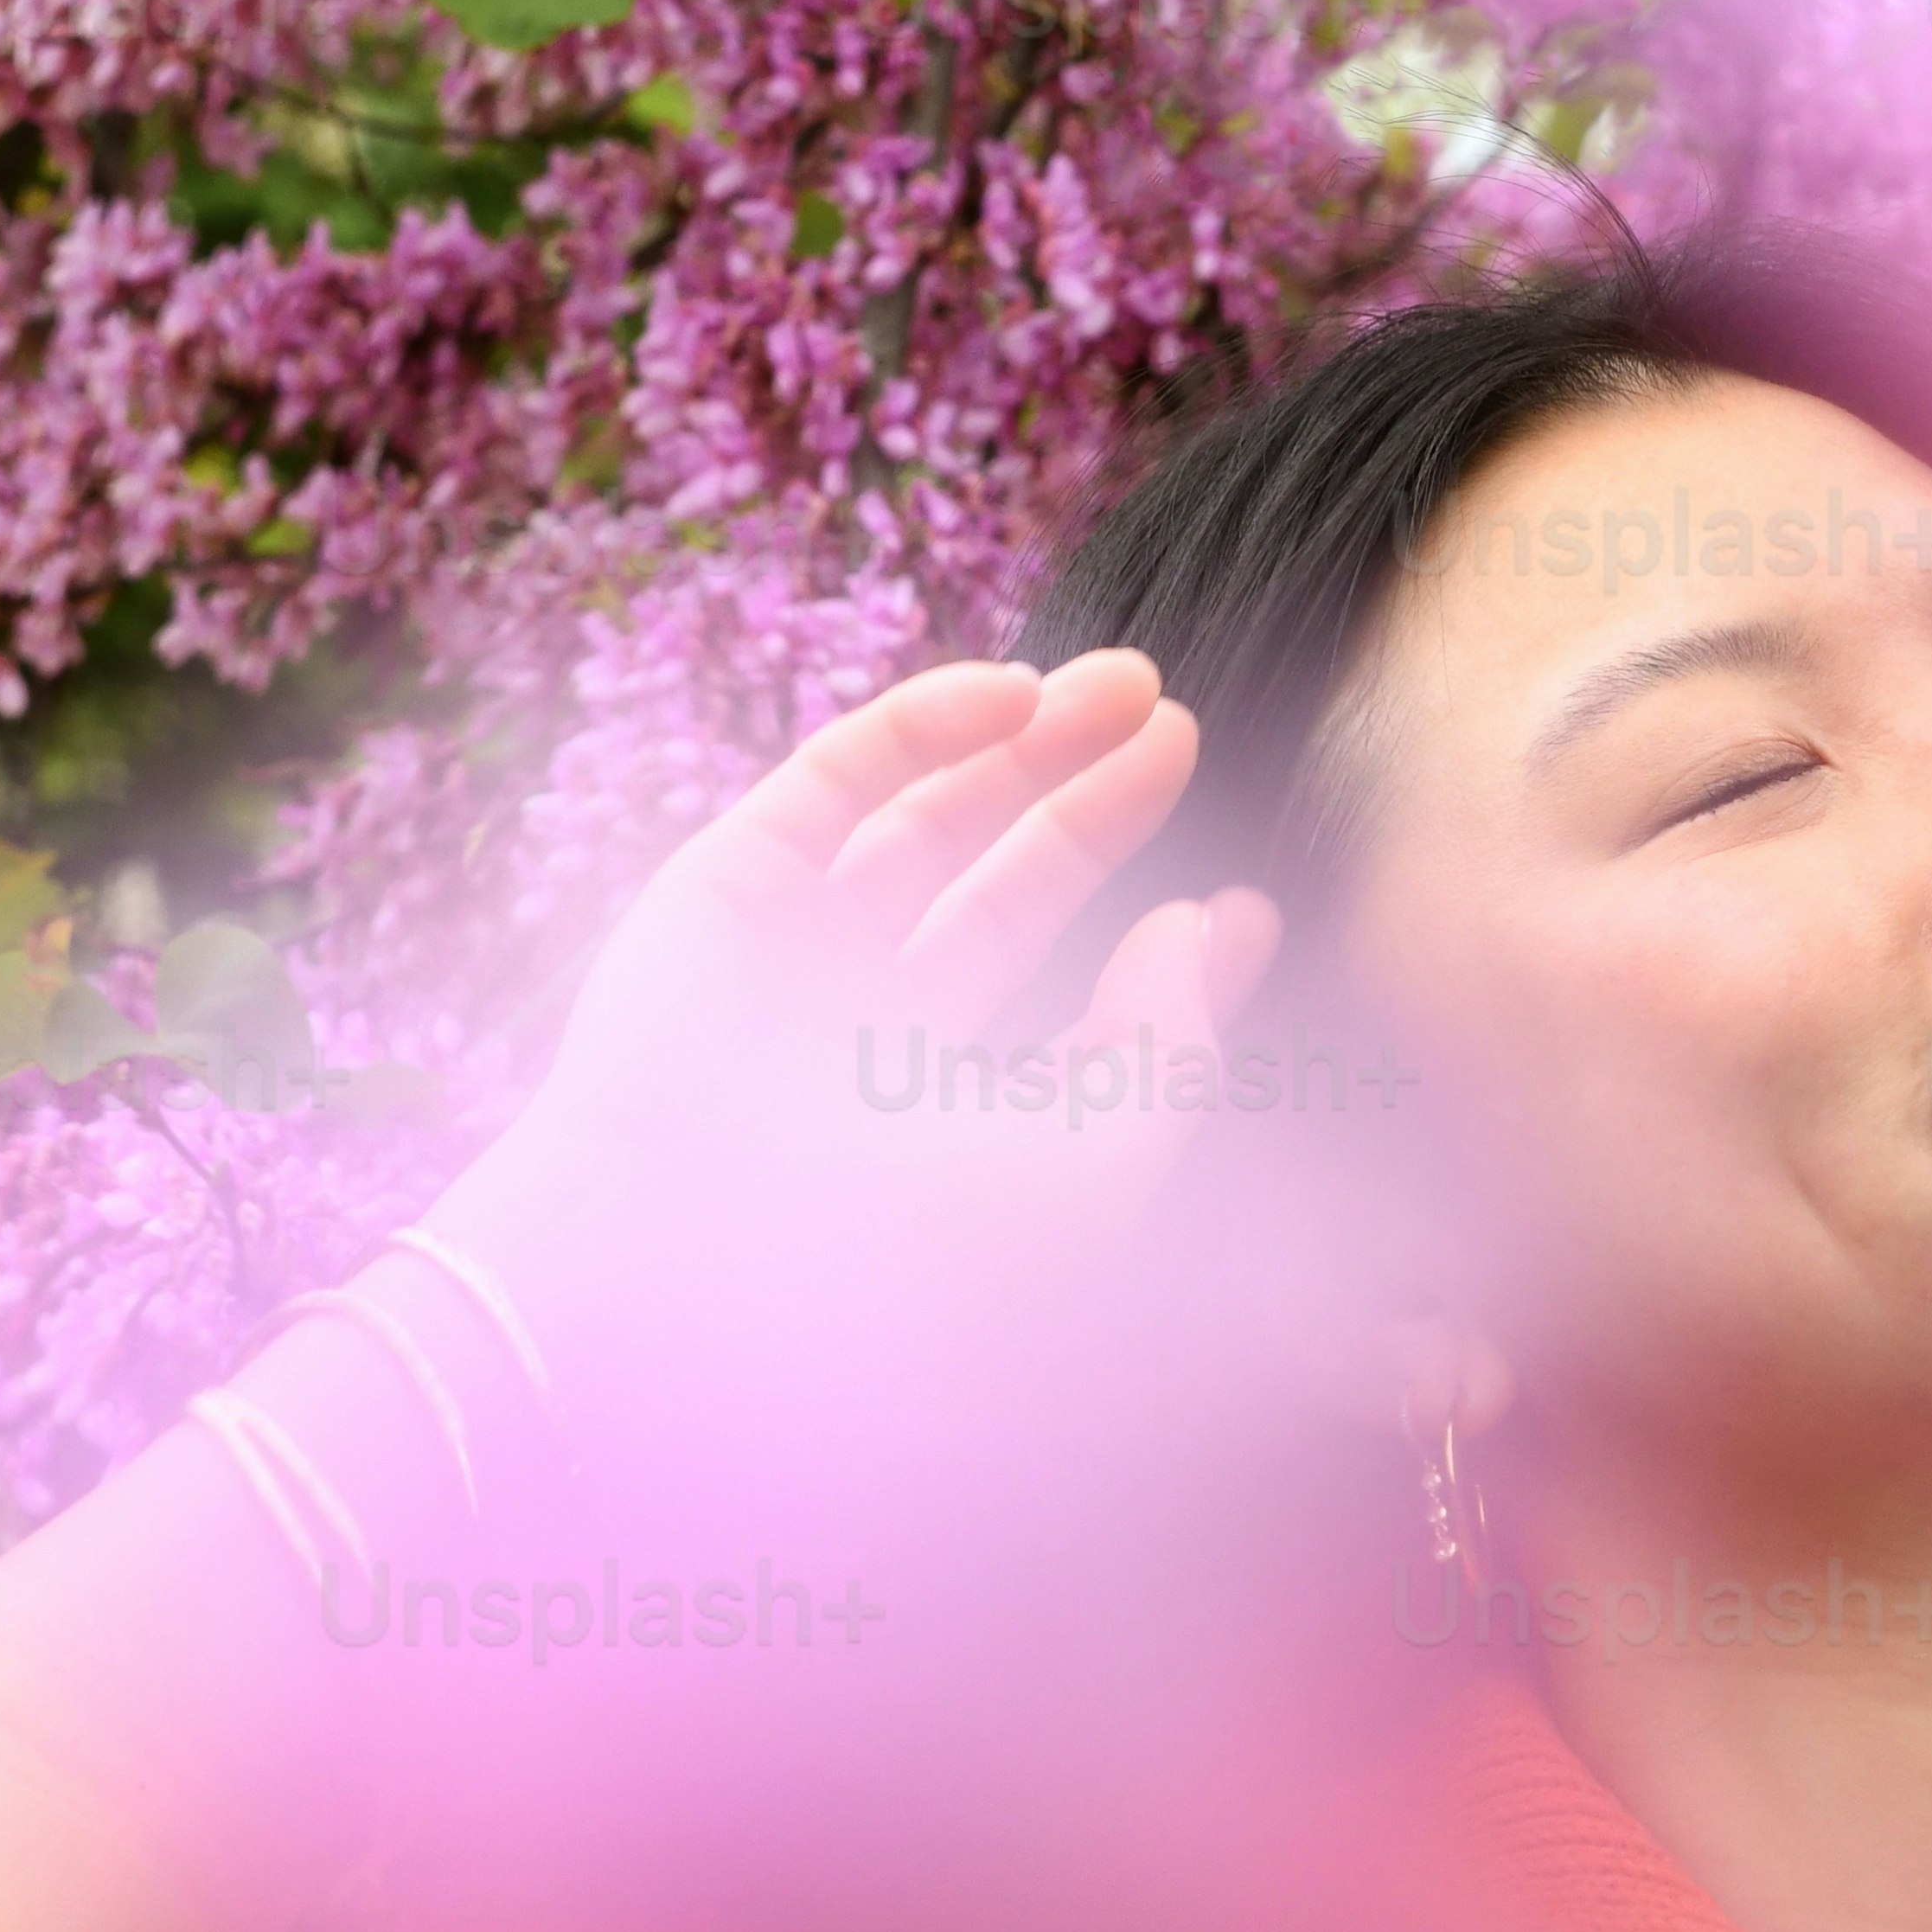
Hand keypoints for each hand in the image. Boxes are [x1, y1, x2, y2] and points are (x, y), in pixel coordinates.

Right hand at [467, 649, 1281, 1308]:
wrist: (683, 1244)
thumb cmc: (891, 1245)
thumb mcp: (1087, 1170)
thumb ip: (1169, 1050)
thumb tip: (1196, 928)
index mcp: (952, 1140)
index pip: (1078, 1035)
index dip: (1166, 970)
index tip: (1248, 908)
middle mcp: (869, 1050)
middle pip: (1007, 902)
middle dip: (1095, 813)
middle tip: (1182, 731)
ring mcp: (792, 964)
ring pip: (928, 827)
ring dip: (1026, 749)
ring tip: (1130, 686)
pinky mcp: (724, 891)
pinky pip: (834, 784)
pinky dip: (921, 725)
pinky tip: (1017, 692)